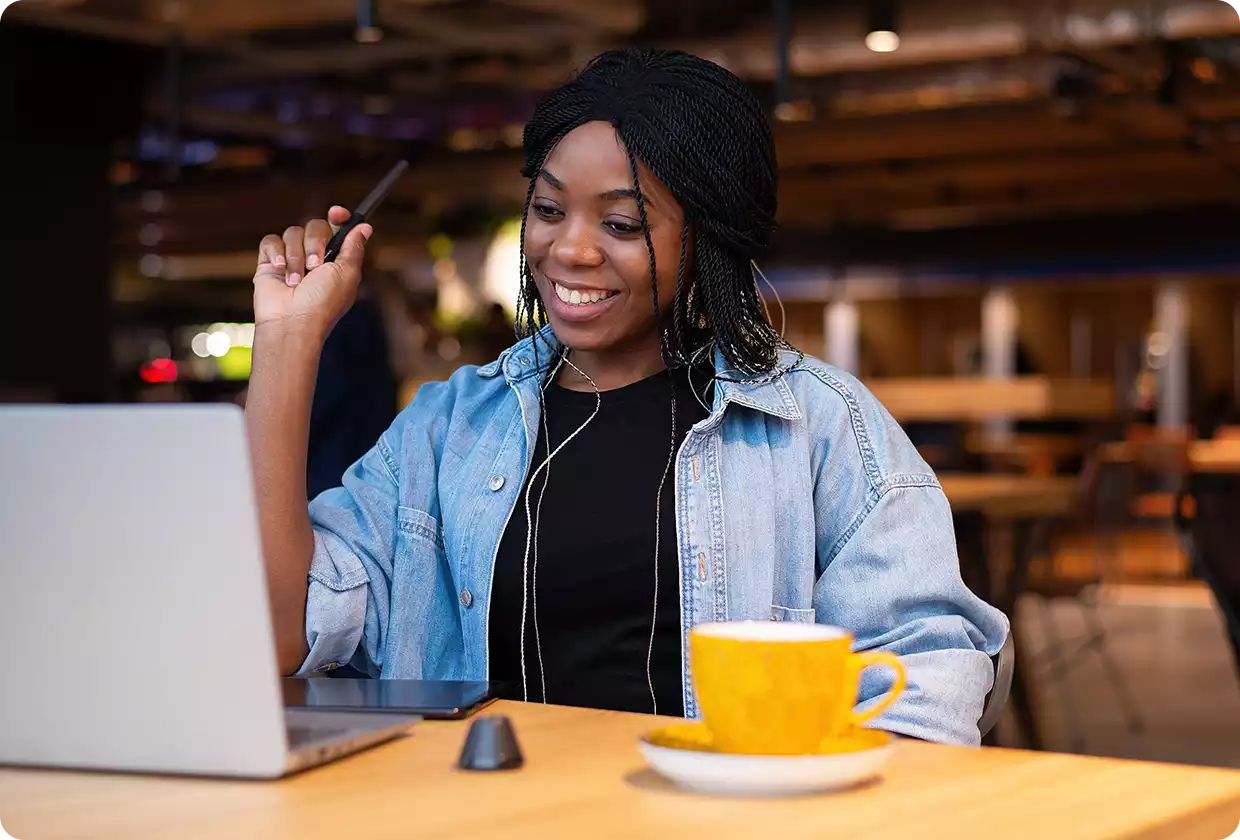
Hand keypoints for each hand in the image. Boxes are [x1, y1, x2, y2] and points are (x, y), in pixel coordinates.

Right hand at [253, 206, 371, 339]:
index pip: (337, 228)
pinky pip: (271, 241)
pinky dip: (276, 253)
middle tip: (315, 265)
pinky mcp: (269, 262)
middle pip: (315, 226)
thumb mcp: (346, 274)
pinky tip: (279, 270)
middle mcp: (314, 257)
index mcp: (336, 260)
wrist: (292, 322)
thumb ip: (354, 248)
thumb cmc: (322, 304)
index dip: (339, 217)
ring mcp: (291, 259)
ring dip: (296, 256)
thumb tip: (365, 228)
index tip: (337, 213)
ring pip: (293, 233)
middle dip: (316, 243)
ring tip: (296, 281)